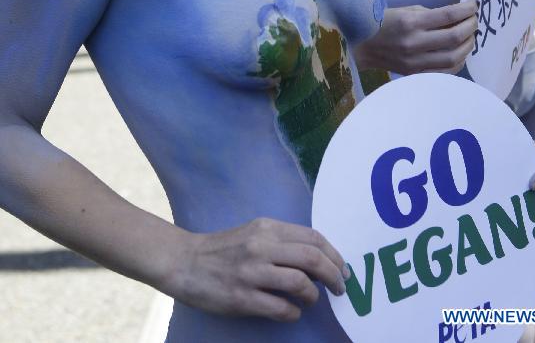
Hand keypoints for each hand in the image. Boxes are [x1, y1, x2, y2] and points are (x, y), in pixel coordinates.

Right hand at [170, 218, 348, 321]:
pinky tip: (293, 312)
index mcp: (267, 228)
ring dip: (314, 295)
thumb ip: (282, 241)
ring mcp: (252, 272)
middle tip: (340, 288)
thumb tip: (317, 258)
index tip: (343, 269)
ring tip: (313, 299)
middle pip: (312, 258)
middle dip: (334, 275)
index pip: (313, 237)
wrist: (186, 262)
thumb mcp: (254, 233)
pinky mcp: (242, 298)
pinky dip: (294, 312)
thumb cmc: (223, 248)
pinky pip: (280, 308)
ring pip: (300, 282)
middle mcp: (262, 246)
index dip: (334, 254)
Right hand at [354, 0, 478, 74]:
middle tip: (475, 19)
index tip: (474, 4)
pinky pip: (446, 71)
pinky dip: (459, 61)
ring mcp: (415, 62)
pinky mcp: (416, 74)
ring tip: (471, 35)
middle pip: (455, 37)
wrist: (361, 46)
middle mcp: (414, 43)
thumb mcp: (405, 11)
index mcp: (410, 22)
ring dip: (468, 45)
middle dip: (471, 26)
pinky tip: (461, 52)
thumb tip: (457, 17)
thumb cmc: (383, 22)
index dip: (466, 9)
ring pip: (454, 57)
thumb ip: (431, 15)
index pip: (448, 15)